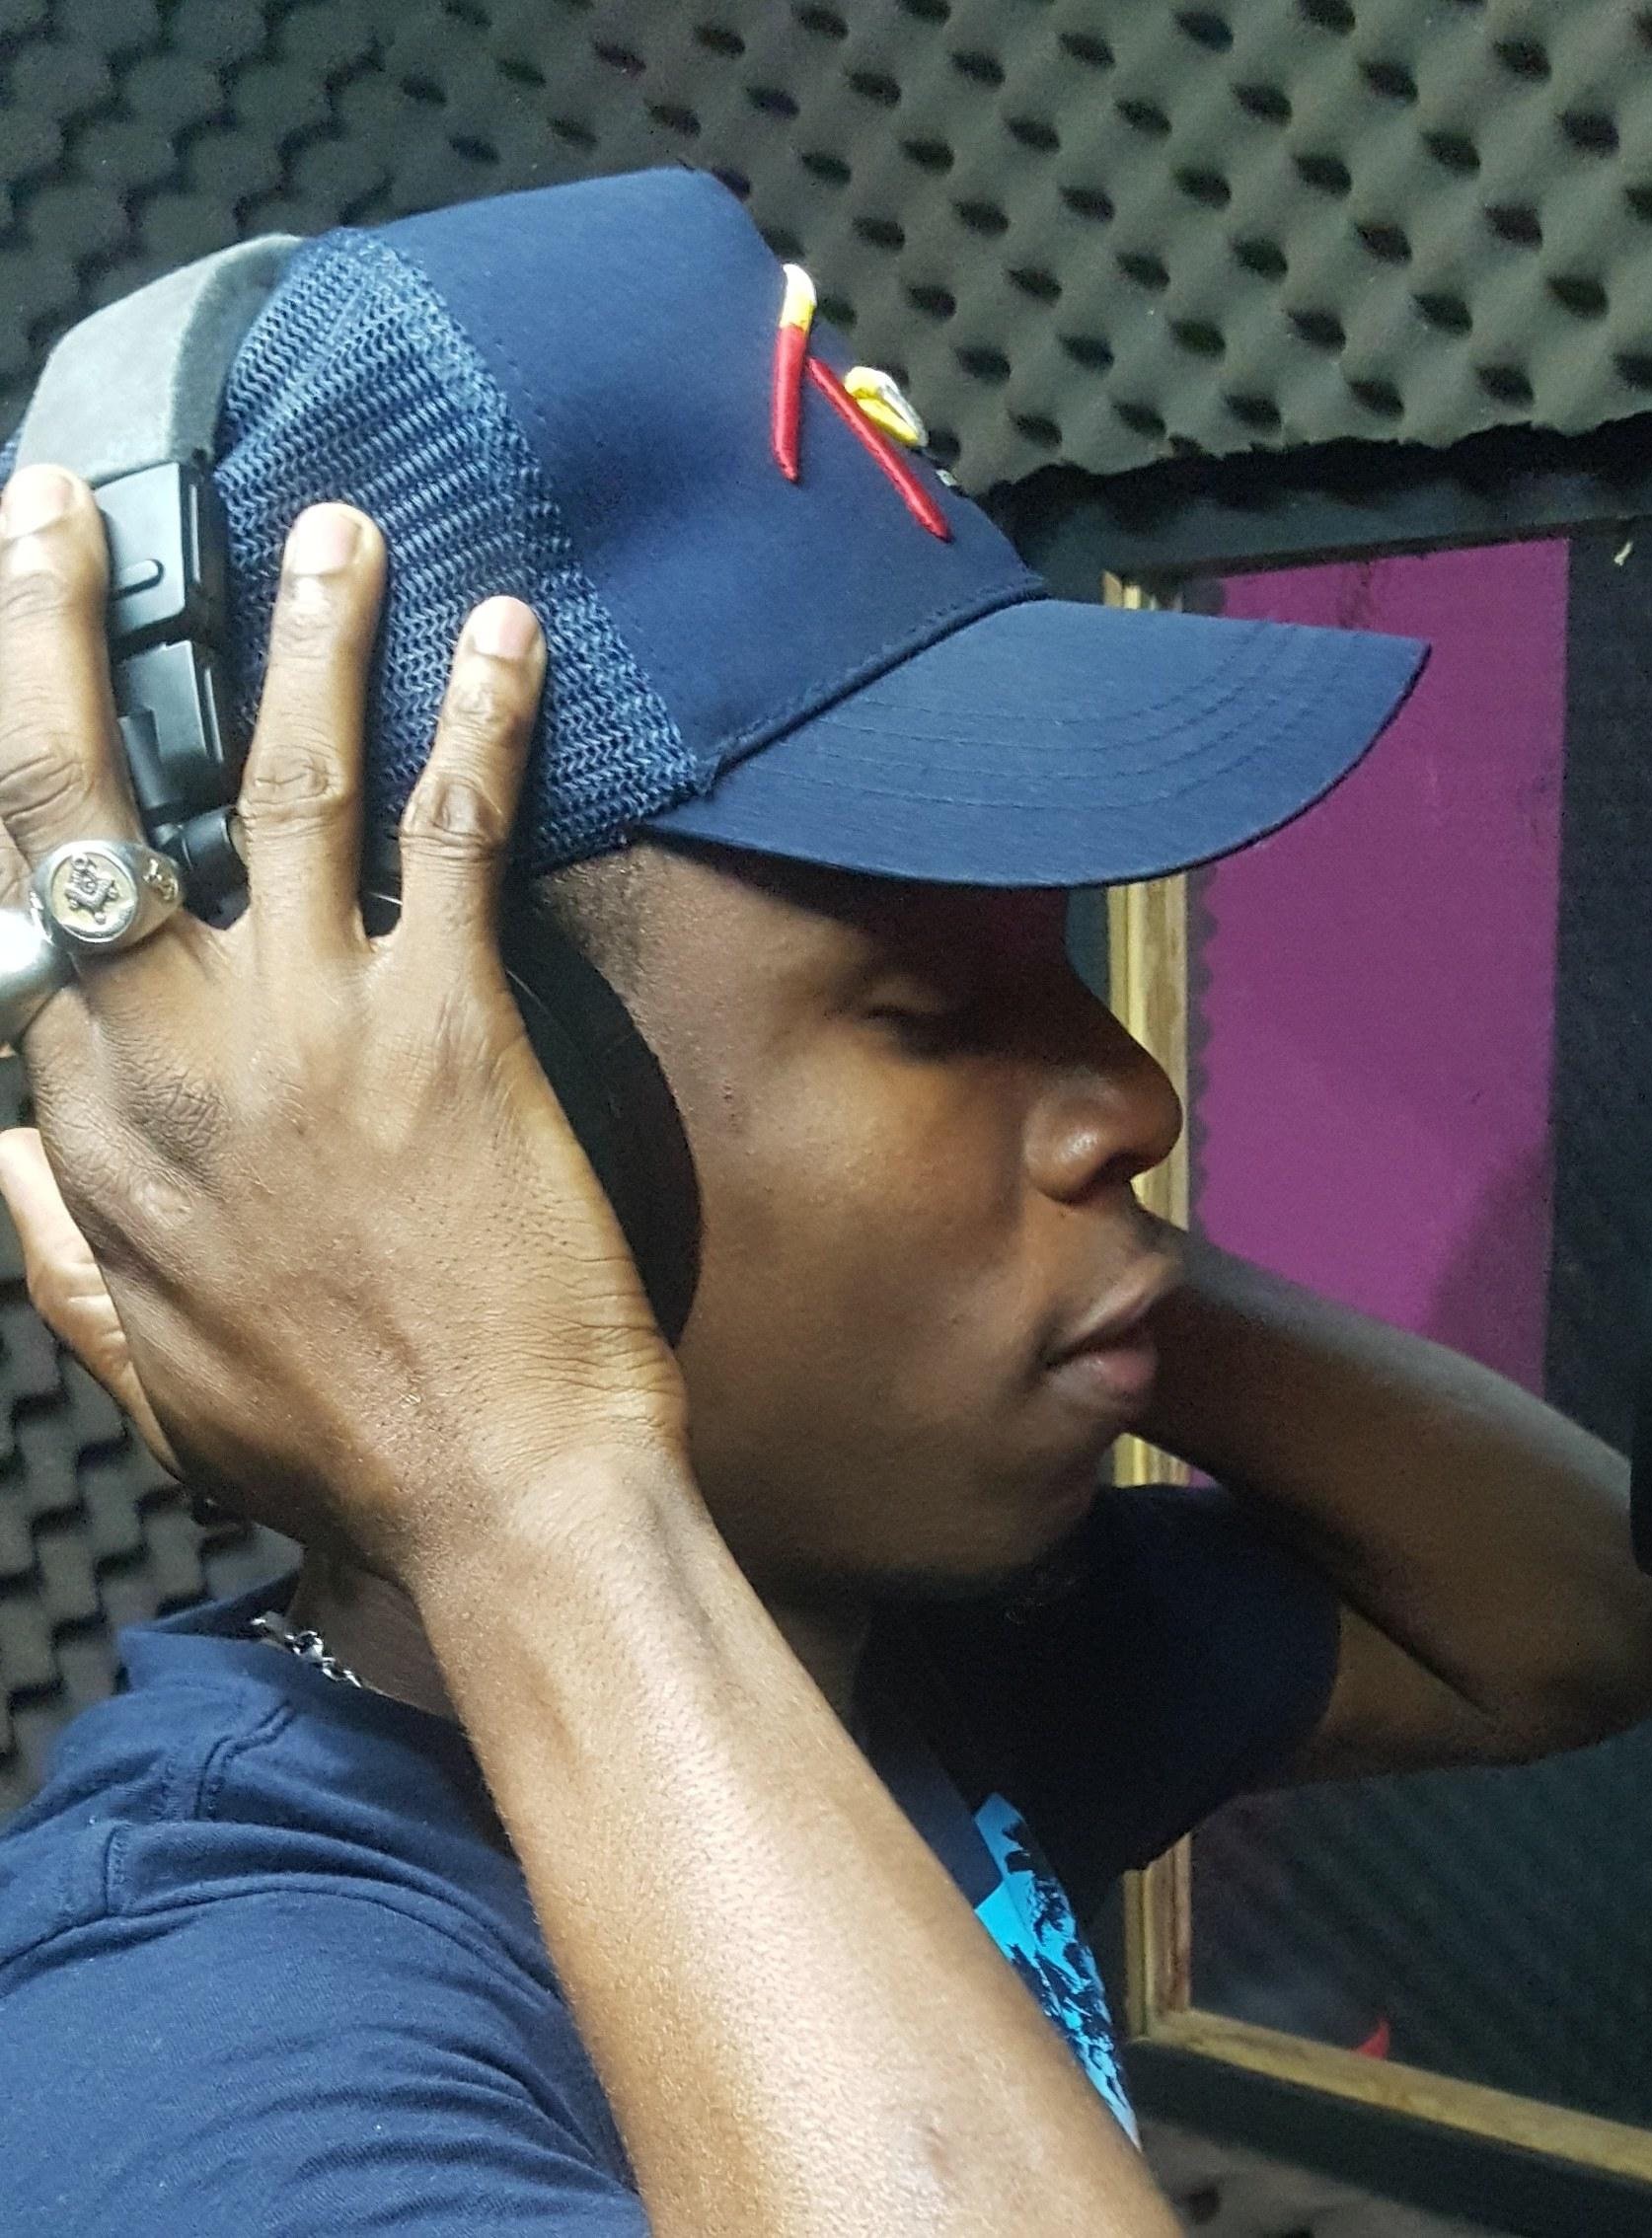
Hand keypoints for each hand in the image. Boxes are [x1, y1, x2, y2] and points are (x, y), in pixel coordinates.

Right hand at [0, 466, 687, 1586]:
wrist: (494, 1495)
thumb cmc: (328, 1445)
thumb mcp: (138, 1367)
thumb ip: (53, 1243)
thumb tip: (10, 1138)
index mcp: (87, 1128)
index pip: (18, 908)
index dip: (16, 783)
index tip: (23, 681)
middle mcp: (173, 1049)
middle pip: (75, 801)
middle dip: (51, 634)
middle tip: (52, 510)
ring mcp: (313, 1025)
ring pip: (284, 781)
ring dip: (306, 638)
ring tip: (333, 528)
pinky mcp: (455, 1027)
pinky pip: (455, 837)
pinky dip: (477, 725)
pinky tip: (501, 636)